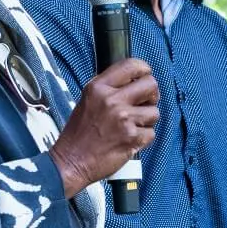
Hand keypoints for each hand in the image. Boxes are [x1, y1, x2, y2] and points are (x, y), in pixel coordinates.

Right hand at [49, 59, 158, 197]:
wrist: (71, 162)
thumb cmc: (79, 133)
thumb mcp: (88, 100)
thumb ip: (109, 88)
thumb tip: (135, 80)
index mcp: (98, 87)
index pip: (132, 65)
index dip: (144, 70)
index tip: (144, 78)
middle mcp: (112, 100)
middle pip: (151, 85)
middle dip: (151, 95)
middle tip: (143, 104)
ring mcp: (123, 119)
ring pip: (155, 111)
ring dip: (147, 120)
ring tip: (131, 126)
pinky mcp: (132, 138)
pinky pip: (151, 133)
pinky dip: (143, 138)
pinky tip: (129, 140)